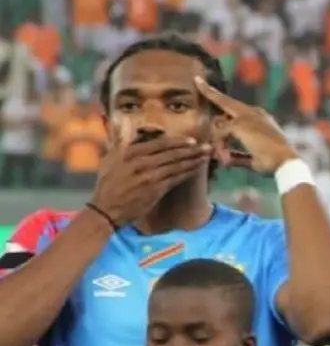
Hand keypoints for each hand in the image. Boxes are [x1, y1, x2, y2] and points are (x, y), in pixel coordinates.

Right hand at [90, 128, 210, 226]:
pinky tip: (197, 169)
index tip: (191, 140)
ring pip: (176, 166)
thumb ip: (124, 147)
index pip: (159, 144)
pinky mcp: (155, 189)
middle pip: (171, 154)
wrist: (106, 209)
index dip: (177, 142)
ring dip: (193, 160)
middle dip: (191, 150)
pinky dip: (187, 173)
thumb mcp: (111, 161)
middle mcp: (140, 163)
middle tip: (207, 147)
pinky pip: (176, 178)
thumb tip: (138, 136)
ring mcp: (149, 176)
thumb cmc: (108, 185)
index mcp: (129, 153)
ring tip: (206, 156)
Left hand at [195, 77, 297, 173]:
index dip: (223, 101)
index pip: (236, 107)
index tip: (212, 90)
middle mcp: (253, 113)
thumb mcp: (253, 157)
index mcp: (259, 118)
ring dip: (218, 141)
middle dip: (209, 91)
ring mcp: (247, 116)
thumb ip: (237, 155)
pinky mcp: (240, 123)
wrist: (286, 161)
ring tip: (223, 157)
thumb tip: (224, 158)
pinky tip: (225, 158)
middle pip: (225, 101)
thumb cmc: (274, 162)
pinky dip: (221, 147)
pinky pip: (221, 134)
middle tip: (197, 81)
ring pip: (220, 123)